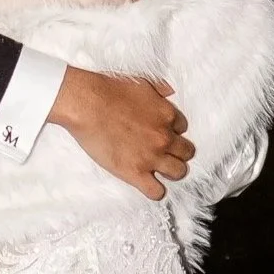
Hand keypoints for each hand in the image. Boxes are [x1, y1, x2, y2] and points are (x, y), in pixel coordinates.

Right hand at [49, 68, 193, 200]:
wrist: (87, 104)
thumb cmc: (109, 90)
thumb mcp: (142, 81)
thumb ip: (160, 89)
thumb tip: (170, 91)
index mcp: (167, 115)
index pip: (182, 128)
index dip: (172, 131)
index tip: (161, 132)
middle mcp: (164, 137)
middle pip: (186, 152)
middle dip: (178, 153)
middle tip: (165, 153)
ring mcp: (151, 157)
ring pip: (178, 172)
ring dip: (172, 172)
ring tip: (160, 170)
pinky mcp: (135, 172)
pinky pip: (156, 192)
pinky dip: (155, 191)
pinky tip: (147, 185)